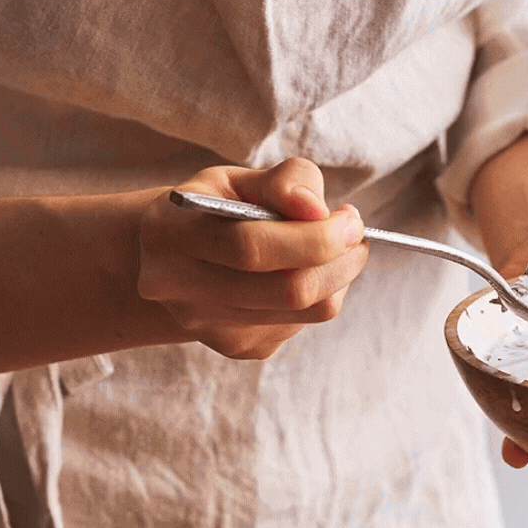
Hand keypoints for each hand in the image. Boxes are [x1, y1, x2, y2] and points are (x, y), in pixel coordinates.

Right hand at [137, 159, 367, 360]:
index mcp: (171, 233)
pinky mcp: (237, 347)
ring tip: (338, 250)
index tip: (350, 220)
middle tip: (356, 236)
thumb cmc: (214, 210)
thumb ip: (282, 182)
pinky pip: (300, 324)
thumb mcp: (236, 179)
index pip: (253, 248)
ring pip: (306, 311)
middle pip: (288, 290)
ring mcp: (209, 327)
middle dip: (340, 261)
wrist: (174, 261)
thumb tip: (318, 210)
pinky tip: (302, 273)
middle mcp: (181, 289)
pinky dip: (318, 295)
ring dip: (338, 278)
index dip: (314, 237)